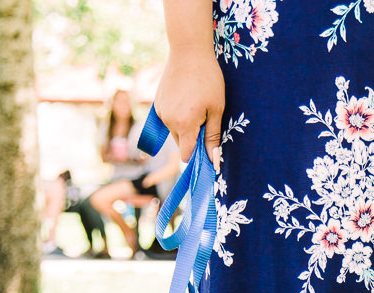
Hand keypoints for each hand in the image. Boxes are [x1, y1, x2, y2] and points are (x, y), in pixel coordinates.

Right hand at [155, 46, 224, 170]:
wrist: (188, 51)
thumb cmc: (208, 79)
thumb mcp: (216, 109)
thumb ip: (213, 136)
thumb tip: (214, 160)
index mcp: (184, 125)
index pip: (186, 155)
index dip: (197, 157)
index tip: (207, 152)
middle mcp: (168, 121)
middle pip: (180, 144)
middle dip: (193, 140)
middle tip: (206, 121)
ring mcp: (161, 112)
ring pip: (174, 131)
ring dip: (185, 128)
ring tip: (196, 106)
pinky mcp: (157, 103)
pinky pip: (168, 119)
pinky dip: (177, 117)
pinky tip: (186, 100)